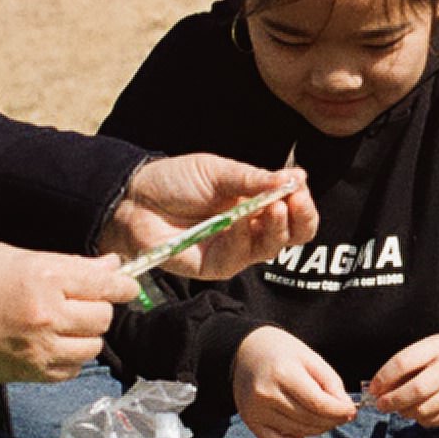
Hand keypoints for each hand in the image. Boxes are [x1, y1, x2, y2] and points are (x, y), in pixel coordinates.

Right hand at [0, 242, 138, 383]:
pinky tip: (52, 344)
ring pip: (92, 348)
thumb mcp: (17, 257)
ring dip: (86, 335)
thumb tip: (110, 268)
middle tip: (83, 300)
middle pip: (103, 318)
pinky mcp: (24, 374)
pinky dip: (69, 359)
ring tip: (64, 323)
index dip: (122, 285)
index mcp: (44, 279)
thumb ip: (68, 265)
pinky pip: (68, 371)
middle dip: (99, 307)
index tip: (125, 285)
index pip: (105, 286)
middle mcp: (46, 317)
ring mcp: (36, 350)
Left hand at [100, 156, 315, 280]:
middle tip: (295, 200)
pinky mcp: (216, 266)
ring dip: (277, 226)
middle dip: (300, 217)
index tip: (299, 186)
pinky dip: (243, 236)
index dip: (302, 204)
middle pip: (292, 235)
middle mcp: (251, 229)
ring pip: (272, 248)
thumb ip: (254, 178)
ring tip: (274, 206)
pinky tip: (239, 219)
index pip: (294, 212)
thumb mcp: (219, 171)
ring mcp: (235, 249)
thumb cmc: (176, 181)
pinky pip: (240, 256)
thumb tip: (298, 177)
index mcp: (256, 204)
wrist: (136, 198)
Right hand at [232, 325, 356, 437]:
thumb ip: (331, 383)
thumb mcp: (311, 358)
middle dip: (332, 420)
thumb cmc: (283, 352)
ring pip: (298, 432)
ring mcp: (255, 410)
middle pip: (309, 420)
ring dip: (317, 428)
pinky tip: (302, 429)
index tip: (351, 411)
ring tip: (322, 415)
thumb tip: (346, 411)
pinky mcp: (249, 421)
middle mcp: (266, 394)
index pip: (318, 403)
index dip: (339, 411)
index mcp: (283, 373)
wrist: (247, 351)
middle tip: (341, 413)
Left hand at [368, 334, 438, 427]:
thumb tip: (378, 391)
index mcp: (438, 347)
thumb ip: (404, 368)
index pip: (404, 362)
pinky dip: (421, 419)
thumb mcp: (427, 351)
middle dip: (392, 401)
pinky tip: (419, 412)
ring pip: (424, 409)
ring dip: (405, 412)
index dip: (383, 378)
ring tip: (401, 408)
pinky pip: (435, 420)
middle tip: (381, 405)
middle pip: (416, 390)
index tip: (373, 389)